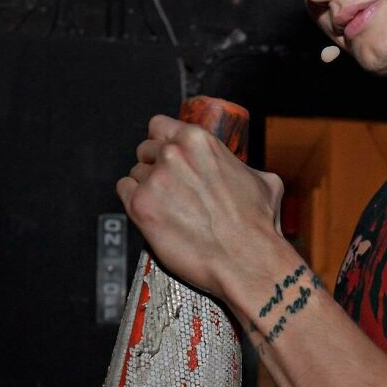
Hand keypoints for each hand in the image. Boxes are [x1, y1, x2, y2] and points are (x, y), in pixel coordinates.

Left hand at [116, 116, 283, 300]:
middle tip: (170, 188)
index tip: (166, 155)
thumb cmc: (256, 225)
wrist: (247, 260)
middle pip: (145, 150)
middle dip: (155, 166)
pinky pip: (124, 191)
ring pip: (135, 173)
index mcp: (198, 140)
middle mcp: (173, 154)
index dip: (162, 142)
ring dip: (146, 187)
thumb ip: (238, 167)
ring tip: (167, 208)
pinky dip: (134, 202)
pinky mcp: (140, 206)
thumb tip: (234, 170)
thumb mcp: (262, 180)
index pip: (160, 126)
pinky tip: (153, 213)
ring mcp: (154, 179)